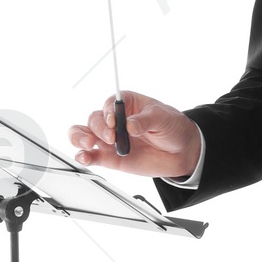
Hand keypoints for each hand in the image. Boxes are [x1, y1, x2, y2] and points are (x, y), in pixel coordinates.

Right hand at [68, 91, 201, 179]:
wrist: (181, 151)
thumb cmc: (172, 127)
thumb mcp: (162, 118)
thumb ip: (145, 121)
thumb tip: (130, 126)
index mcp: (126, 104)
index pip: (109, 105)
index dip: (109, 113)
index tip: (115, 122)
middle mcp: (114, 121)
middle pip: (94, 119)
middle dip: (98, 128)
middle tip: (111, 137)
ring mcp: (110, 139)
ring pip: (84, 134)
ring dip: (80, 138)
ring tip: (88, 144)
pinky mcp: (110, 157)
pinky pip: (91, 156)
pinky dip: (84, 156)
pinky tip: (84, 157)